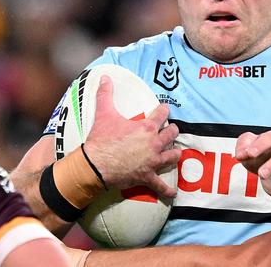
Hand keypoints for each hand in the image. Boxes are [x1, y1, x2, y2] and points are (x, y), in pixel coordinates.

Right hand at [84, 75, 180, 196]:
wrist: (95, 165)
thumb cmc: (101, 140)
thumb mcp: (104, 114)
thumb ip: (105, 94)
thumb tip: (104, 77)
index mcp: (146, 128)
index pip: (162, 114)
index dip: (165, 110)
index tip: (165, 109)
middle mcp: (153, 143)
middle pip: (172, 134)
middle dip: (172, 131)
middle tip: (171, 131)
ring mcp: (152, 161)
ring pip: (172, 156)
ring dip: (174, 154)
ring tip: (175, 153)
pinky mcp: (147, 176)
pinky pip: (160, 185)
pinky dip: (167, 190)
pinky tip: (172, 193)